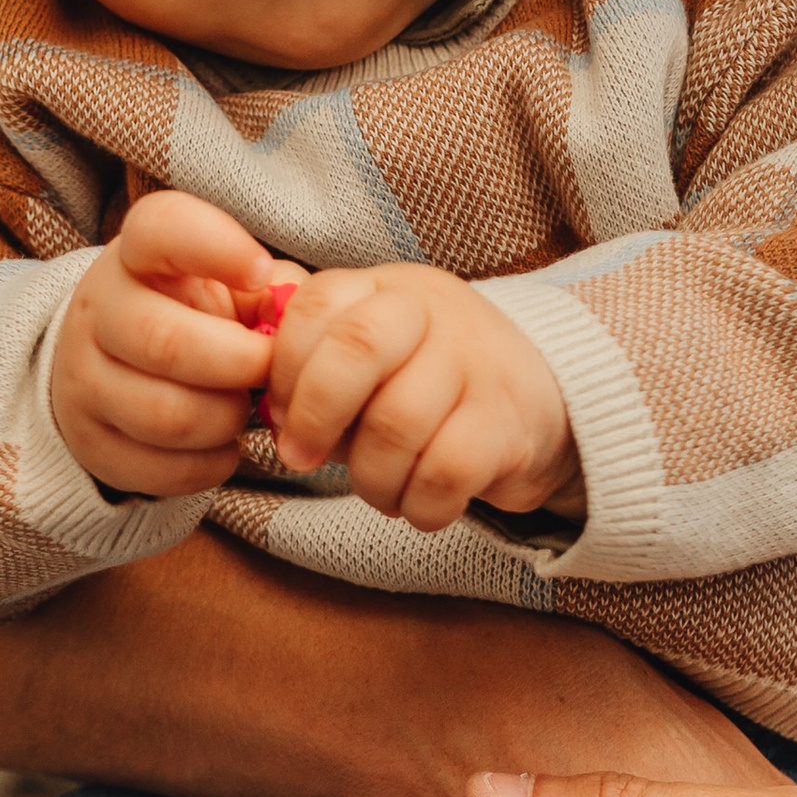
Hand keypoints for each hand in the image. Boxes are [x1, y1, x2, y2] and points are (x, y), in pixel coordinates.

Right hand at [48, 190, 305, 494]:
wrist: (112, 365)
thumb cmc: (194, 316)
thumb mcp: (227, 286)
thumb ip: (271, 293)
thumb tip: (302, 323)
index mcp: (137, 255)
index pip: (161, 228)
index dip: (217, 247)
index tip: (261, 272)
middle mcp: (98, 309)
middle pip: (167, 343)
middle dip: (238, 364)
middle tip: (266, 370)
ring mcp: (83, 378)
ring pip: (166, 415)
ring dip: (226, 420)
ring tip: (242, 409)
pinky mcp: (88, 441)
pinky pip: (159, 468)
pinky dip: (209, 463)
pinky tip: (222, 444)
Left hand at [267, 262, 578, 532]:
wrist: (545, 404)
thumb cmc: (430, 386)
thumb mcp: (374, 353)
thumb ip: (312, 354)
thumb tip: (251, 381)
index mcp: (388, 290)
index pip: (317, 305)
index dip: (285, 368)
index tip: (281, 417)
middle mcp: (435, 313)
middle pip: (357, 345)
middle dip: (316, 414)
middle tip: (301, 458)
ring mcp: (477, 364)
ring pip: (397, 425)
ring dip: (371, 478)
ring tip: (380, 489)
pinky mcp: (510, 424)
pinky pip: (444, 473)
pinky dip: (418, 506)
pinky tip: (420, 504)